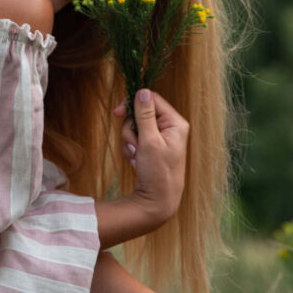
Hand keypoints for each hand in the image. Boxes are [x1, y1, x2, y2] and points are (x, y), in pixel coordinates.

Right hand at [114, 89, 187, 229]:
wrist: (156, 200)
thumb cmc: (157, 172)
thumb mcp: (149, 141)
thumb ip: (145, 115)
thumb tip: (143, 91)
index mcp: (175, 123)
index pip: (152, 100)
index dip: (133, 104)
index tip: (117, 113)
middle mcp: (170, 128)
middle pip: (140, 114)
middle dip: (131, 130)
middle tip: (134, 146)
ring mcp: (160, 138)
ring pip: (134, 127)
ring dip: (129, 142)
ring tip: (136, 157)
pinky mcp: (152, 147)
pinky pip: (135, 140)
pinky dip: (131, 150)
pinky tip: (136, 162)